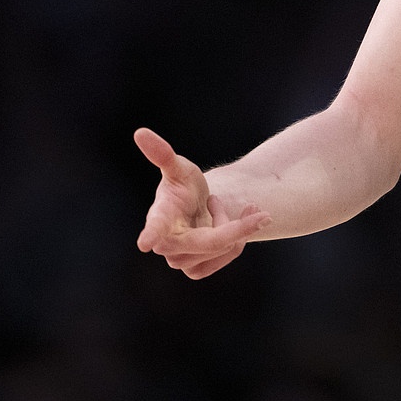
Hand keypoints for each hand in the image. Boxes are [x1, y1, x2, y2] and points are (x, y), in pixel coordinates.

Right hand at [134, 127, 270, 278]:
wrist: (195, 205)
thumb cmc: (182, 184)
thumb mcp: (178, 167)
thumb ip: (162, 153)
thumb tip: (140, 132)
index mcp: (160, 216)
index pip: (155, 226)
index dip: (151, 234)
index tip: (145, 243)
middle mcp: (166, 243)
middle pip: (210, 241)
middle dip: (238, 227)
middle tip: (260, 212)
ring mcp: (179, 259)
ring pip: (223, 247)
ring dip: (238, 227)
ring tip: (238, 208)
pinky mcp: (194, 269)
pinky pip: (227, 255)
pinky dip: (239, 239)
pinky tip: (240, 223)